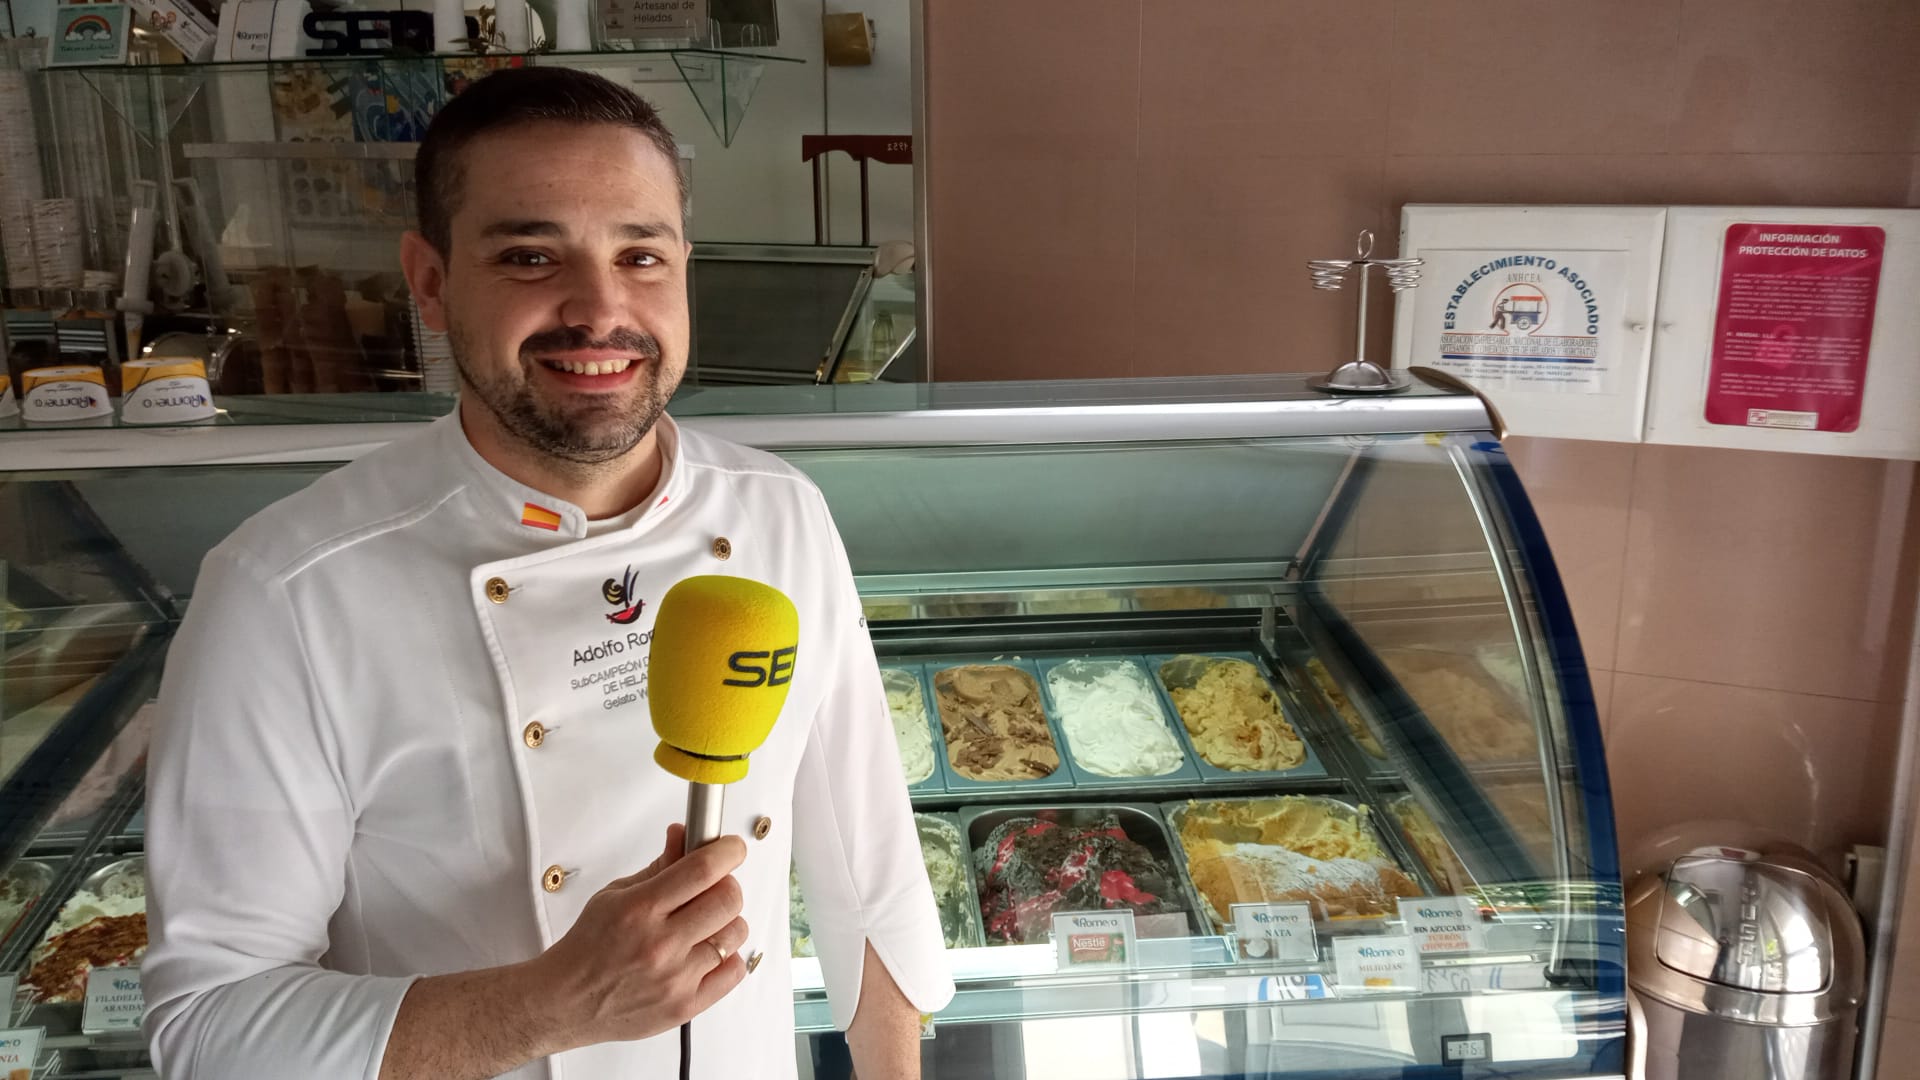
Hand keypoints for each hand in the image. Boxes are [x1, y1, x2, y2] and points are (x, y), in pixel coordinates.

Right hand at [529, 824, 749, 1052]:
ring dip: (727, 921)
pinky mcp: (686, 1006)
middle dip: (727, 885)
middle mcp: (660, 944)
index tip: (732, 849)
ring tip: (705, 924)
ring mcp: (675, 978)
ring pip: (735, 933)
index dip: (727, 852)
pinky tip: (707, 952)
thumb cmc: (589, 947)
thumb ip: (659, 866)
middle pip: (727, 899)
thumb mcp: (615, 894)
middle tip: (714, 887)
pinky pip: (735, 971)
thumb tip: (684, 834)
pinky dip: (728, 956)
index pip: (702, 870)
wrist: (567, 1001)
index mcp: (640, 909)